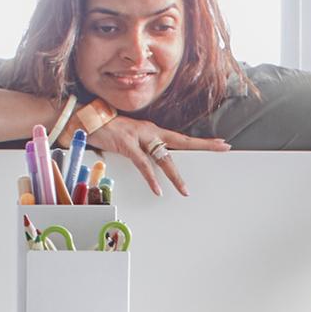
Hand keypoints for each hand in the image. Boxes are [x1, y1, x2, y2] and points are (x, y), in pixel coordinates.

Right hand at [89, 117, 229, 198]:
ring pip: (163, 158)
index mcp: (154, 131)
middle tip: (223, 147)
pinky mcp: (126, 144)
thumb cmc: (109, 131)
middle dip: (204, 145)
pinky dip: (150, 178)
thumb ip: (146, 150)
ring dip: (175, 176)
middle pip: (182, 141)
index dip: (202, 141)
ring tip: (185, 191)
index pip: (183, 138)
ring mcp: (139, 137)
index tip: (221, 143)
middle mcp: (151, 131)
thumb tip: (158, 164)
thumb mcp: (133, 140)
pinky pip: (142, 164)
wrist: (87, 120)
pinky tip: (157, 190)